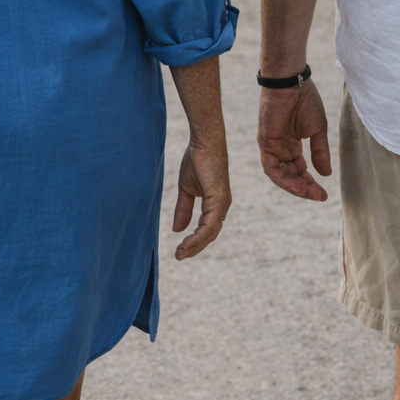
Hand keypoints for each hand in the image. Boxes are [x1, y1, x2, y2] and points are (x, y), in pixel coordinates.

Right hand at [172, 137, 229, 259]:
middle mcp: (222, 206)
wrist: (204, 142)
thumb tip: (177, 230)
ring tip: (180, 253)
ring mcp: (222, 203)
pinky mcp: (219, 198)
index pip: (207, 229)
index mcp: (216, 204)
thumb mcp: (186, 189)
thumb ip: (183, 209)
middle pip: (210, 234)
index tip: (180, 250)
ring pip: (211, 232)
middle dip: (195, 247)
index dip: (195, 241)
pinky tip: (187, 241)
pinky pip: (210, 224)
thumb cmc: (197, 161)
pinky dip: (199, 235)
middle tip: (179, 256)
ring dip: (195, 245)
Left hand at [257, 80, 330, 200]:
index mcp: (292, 146)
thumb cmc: (305, 101)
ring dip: (294, 187)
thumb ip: (320, 152)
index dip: (311, 184)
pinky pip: (271, 168)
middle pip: (291, 177)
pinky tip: (297, 185)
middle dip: (304, 189)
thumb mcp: (317, 130)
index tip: (324, 194)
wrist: (293, 83)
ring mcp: (272, 147)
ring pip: (280, 176)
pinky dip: (283, 179)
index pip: (300, 171)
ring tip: (309, 193)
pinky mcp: (265, 143)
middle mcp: (281, 149)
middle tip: (319, 196)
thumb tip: (326, 174)